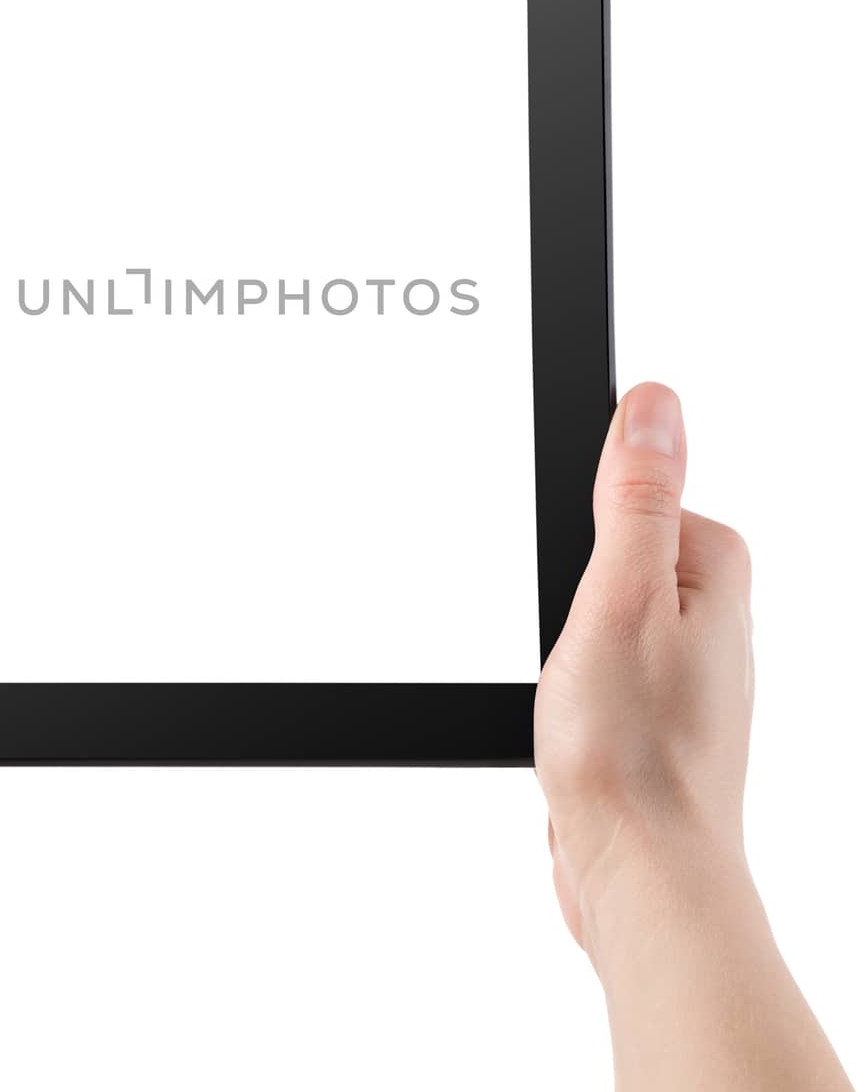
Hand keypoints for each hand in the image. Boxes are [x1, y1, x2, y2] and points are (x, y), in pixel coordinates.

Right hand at [535, 381, 752, 950]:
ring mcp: (681, 666)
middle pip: (608, 548)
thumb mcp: (620, 595)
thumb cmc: (634, 750)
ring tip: (571, 689)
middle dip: (567, 585)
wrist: (638, 876)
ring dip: (562, 639)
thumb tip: (655, 402)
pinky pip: (594, 660)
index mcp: (716, 569)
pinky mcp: (649, 710)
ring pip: (593, 609)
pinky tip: (570, 718)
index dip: (583, 522)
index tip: (572, 574)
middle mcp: (710, 613)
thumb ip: (638, 496)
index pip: (637, 489)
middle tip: (569, 639)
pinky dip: (568, 678)